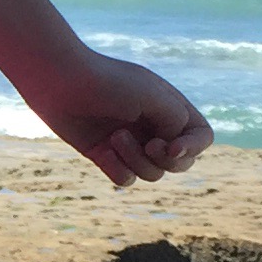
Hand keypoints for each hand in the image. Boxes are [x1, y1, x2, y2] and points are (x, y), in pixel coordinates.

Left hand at [34, 50, 212, 187]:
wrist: (60, 82)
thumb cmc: (108, 82)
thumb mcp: (152, 96)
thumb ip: (176, 121)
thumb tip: (176, 148)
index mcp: (171, 108)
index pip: (201, 137)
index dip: (193, 148)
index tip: (171, 147)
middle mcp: (154, 127)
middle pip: (180, 163)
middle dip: (166, 160)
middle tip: (150, 145)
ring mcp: (131, 143)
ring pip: (152, 173)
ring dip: (137, 160)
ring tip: (115, 137)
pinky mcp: (106, 155)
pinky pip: (125, 179)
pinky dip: (117, 169)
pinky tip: (102, 150)